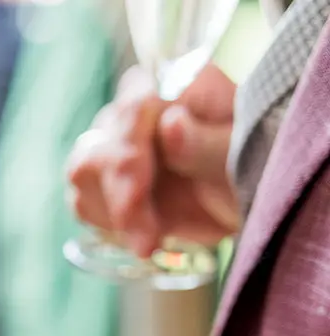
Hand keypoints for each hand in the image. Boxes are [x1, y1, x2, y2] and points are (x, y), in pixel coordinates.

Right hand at [66, 63, 239, 257]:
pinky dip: (109, 225)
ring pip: (83, 174)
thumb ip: (206, 142)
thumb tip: (169, 124)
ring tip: (150, 242)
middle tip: (147, 239)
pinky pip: (85, 201)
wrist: (248, 197)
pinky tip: (143, 236)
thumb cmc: (255, 166)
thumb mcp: (245, 154)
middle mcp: (138, 111)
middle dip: (118, 197)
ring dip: (112, 215)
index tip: (138, 197)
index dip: (128, 154)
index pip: (130, 109)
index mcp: (176, 87)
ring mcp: (117, 144)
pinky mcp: (106, 179)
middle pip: (97, 147)